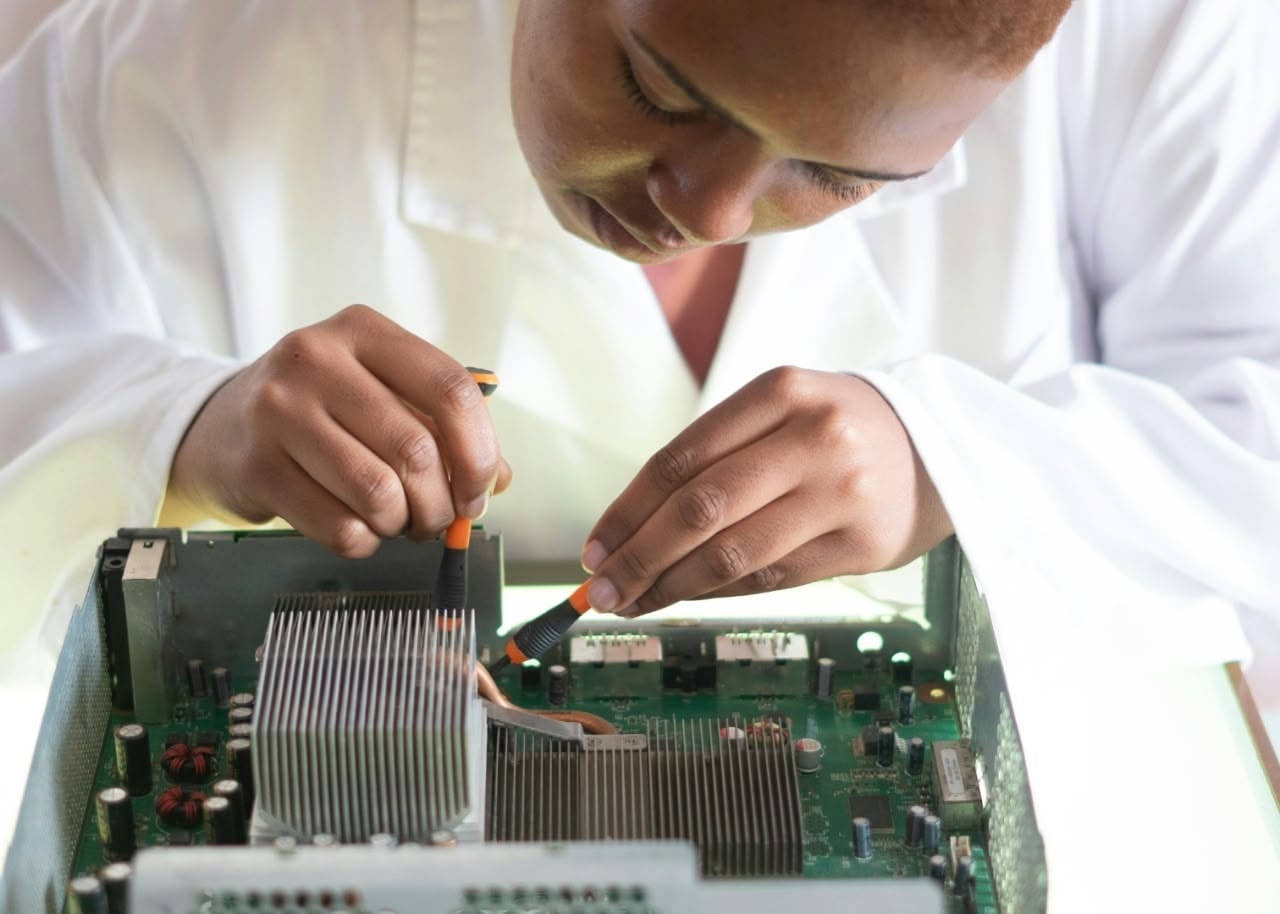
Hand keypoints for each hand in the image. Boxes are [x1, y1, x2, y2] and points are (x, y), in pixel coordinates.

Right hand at [161, 305, 510, 556]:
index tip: (480, 488)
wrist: (221, 423)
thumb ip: (444, 428)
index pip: (450, 388)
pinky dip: (365, 540)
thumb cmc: (321, 409)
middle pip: (416, 449)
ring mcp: (278, 410)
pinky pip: (339, 526)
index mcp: (362, 330)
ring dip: (403, 523)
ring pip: (379, 492)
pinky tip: (359, 527)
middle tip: (437, 517)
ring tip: (398, 521)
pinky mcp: (256, 466)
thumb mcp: (382, 394)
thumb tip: (496, 480)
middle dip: (440, 502)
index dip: (478, 451)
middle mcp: (316, 358)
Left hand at [580, 367, 951, 615]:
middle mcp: (813, 437)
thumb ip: (716, 456)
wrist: (938, 446)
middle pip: (698, 510)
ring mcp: (841, 493)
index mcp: (779, 392)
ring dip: (670, 587)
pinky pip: (771, 578)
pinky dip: (718, 593)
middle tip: (601, 590)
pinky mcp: (861, 544)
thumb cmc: (834, 431)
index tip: (594, 548)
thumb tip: (631, 529)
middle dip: (638, 557)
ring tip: (633, 602)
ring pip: (732, 553)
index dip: (626, 511)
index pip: (680, 459)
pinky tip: (688, 598)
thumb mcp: (780, 412)